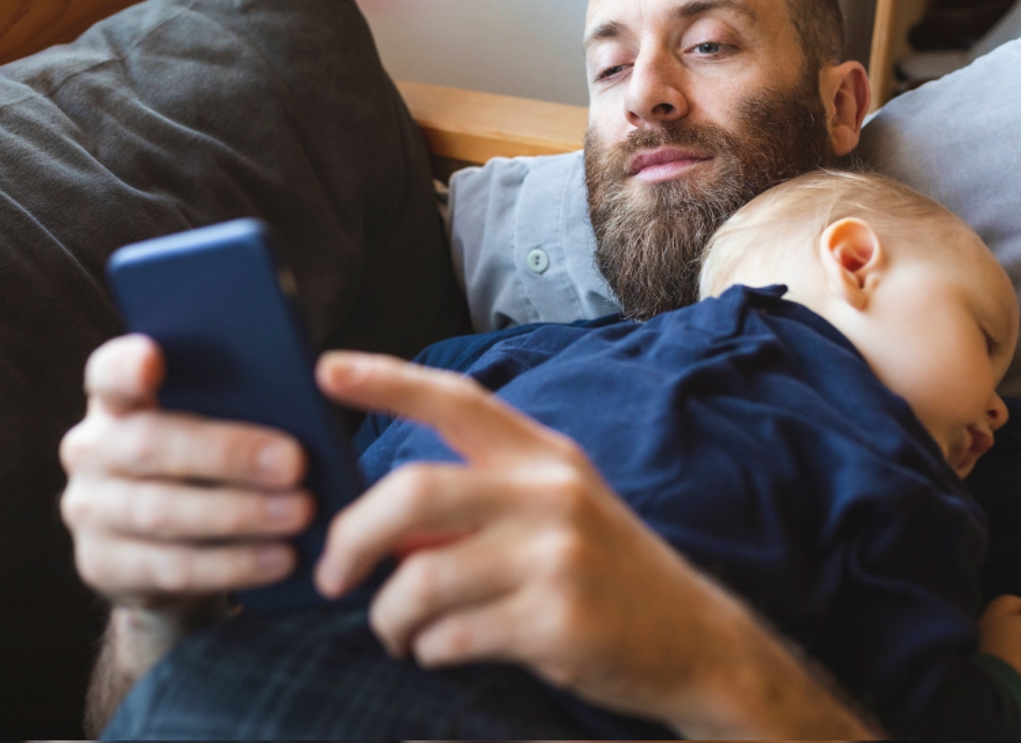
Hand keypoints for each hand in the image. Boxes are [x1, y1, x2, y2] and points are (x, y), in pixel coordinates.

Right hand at [60, 334, 314, 608]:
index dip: (127, 364)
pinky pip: (172, 568)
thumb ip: (237, 402)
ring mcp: (89, 510)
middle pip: (149, 445)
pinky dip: (233, 564)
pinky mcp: (104, 566)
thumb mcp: (214, 424)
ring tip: (300, 513)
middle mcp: (91, 450)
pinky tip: (280, 558)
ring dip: (240, 515)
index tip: (154, 356)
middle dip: (228, 454)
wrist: (166, 546)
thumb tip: (311, 388)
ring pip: (162, 512)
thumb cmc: (207, 461)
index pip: (110, 372)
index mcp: (118, 399)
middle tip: (295, 464)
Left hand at [313, 351, 876, 739]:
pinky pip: (451, 635)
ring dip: (388, 617)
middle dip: (352, 538)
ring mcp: (555, 556)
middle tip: (331, 576)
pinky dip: (429, 649)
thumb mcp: (554, 515)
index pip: (455, 400)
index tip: (326, 370)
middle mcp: (549, 492)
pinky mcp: (556, 621)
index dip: (386, 380)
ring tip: (398, 632)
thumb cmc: (606, 573)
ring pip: (420, 577)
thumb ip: (475, 507)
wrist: (695, 641)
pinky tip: (444, 649)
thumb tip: (382, 530)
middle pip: (413, 490)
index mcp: (543, 455)